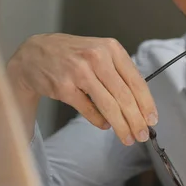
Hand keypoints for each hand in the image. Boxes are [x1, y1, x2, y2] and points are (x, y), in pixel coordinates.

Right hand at [7, 33, 157, 144]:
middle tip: (142, 134)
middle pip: (124, 96)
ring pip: (108, 105)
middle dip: (136, 119)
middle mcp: (96, 58)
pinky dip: (99, 121)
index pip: (136, 80)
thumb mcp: (99, 52)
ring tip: (128, 137)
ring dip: (121, 125)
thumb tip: (140, 103)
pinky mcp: (63, 87)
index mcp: (111, 48)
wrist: (33, 54)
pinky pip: (88, 109)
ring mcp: (79, 72)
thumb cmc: (72, 55)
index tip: (152, 119)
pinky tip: (106, 126)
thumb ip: (119, 73)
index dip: (146, 103)